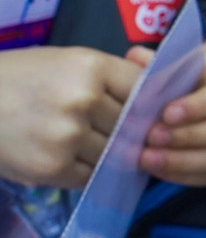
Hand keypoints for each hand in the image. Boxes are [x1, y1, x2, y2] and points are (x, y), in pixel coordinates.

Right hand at [0, 46, 140, 186]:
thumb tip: (155, 86)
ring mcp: (68, 135)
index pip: (145, 88)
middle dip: (127, 130)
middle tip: (114, 132)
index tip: (144, 110)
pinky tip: (69, 160)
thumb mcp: (65, 61)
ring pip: (114, 152)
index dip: (147, 102)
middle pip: (132, 124)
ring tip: (84, 145)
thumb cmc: (17, 78)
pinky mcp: (52, 167)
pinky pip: (90, 175)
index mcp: (91, 67)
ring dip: (106, 154)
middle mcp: (83, 100)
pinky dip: (85, 172)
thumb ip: (110, 75)